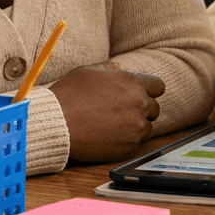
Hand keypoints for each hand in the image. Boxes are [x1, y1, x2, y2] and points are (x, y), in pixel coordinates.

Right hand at [48, 62, 163, 162]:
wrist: (56, 124)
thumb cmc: (69, 94)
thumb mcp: (87, 72)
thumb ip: (108, 68)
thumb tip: (118, 67)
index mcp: (132, 82)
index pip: (158, 86)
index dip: (149, 91)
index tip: (140, 96)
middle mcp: (139, 104)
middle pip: (154, 109)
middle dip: (141, 110)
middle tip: (121, 113)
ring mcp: (136, 127)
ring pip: (146, 128)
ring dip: (135, 127)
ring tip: (112, 126)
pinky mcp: (129, 147)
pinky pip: (136, 144)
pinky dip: (126, 142)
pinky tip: (108, 137)